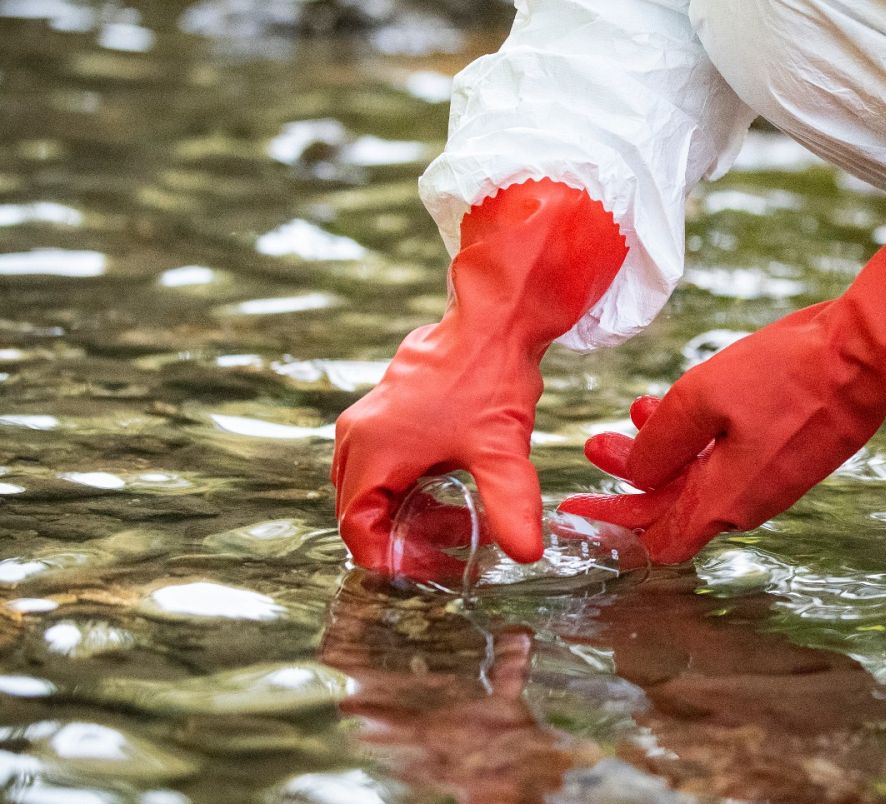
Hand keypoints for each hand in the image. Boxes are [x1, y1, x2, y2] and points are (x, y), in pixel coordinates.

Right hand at [332, 181, 626, 574]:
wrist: (493, 319)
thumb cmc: (490, 378)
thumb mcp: (502, 450)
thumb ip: (510, 505)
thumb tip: (526, 553)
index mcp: (371, 451)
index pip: (357, 529)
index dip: (393, 558)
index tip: (434, 568)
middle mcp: (358, 437)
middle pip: (363, 511)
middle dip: (407, 538)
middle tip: (456, 549)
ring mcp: (369, 422)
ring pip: (376, 490)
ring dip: (414, 513)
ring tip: (465, 523)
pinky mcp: (387, 413)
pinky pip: (387, 466)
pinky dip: (415, 488)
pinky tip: (456, 491)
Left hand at [562, 220, 885, 562]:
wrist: (868, 354)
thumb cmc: (788, 374)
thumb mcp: (702, 399)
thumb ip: (658, 445)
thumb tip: (633, 476)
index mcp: (725, 501)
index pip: (657, 540)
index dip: (612, 527)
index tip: (576, 510)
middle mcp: (750, 502)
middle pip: (674, 507)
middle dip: (630, 476)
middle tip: (596, 444)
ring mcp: (773, 479)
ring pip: (701, 478)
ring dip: (664, 450)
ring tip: (636, 410)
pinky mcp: (791, 453)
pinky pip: (731, 459)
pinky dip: (699, 439)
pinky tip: (684, 401)